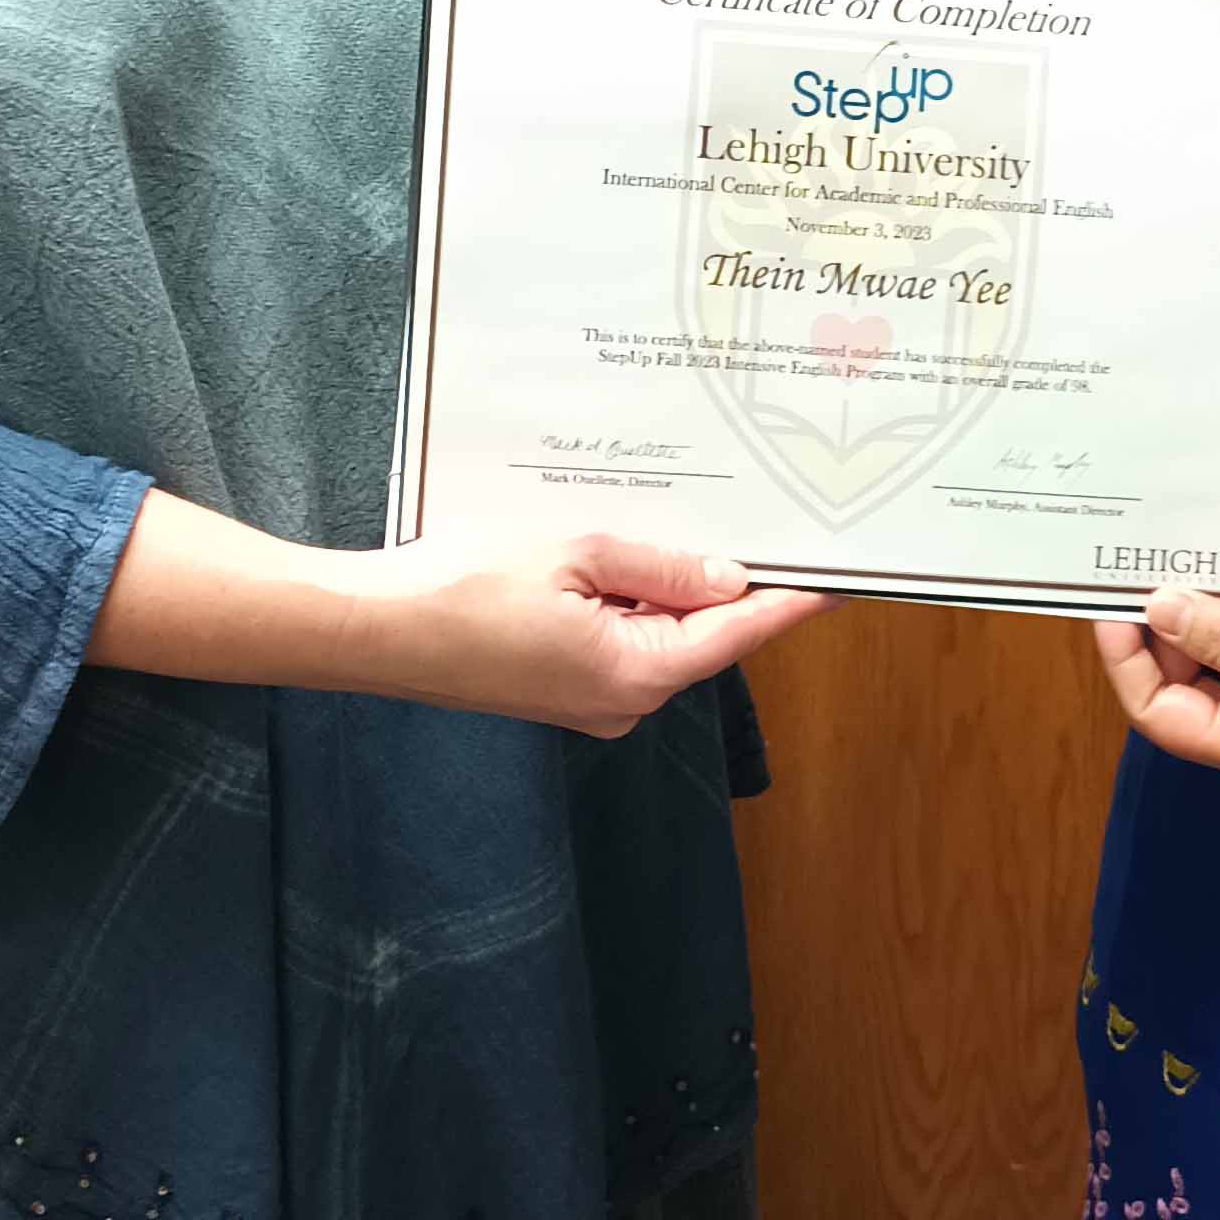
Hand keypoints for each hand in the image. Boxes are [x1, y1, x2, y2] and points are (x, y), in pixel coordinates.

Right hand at [333, 529, 832, 738]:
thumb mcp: (576, 554)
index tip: (843, 578)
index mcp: (638, 671)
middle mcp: (625, 701)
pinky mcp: (563, 691)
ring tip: (661, 523)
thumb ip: (661, 567)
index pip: (740, 631)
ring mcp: (593, 701)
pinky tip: (610, 557)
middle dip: (722, 579)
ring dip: (663, 586)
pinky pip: (620, 640)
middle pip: (702, 633)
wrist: (375, 632)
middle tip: (753, 518)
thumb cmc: (463, 588)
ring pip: (659, 634)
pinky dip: (626, 601)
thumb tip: (728, 577)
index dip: (793, 599)